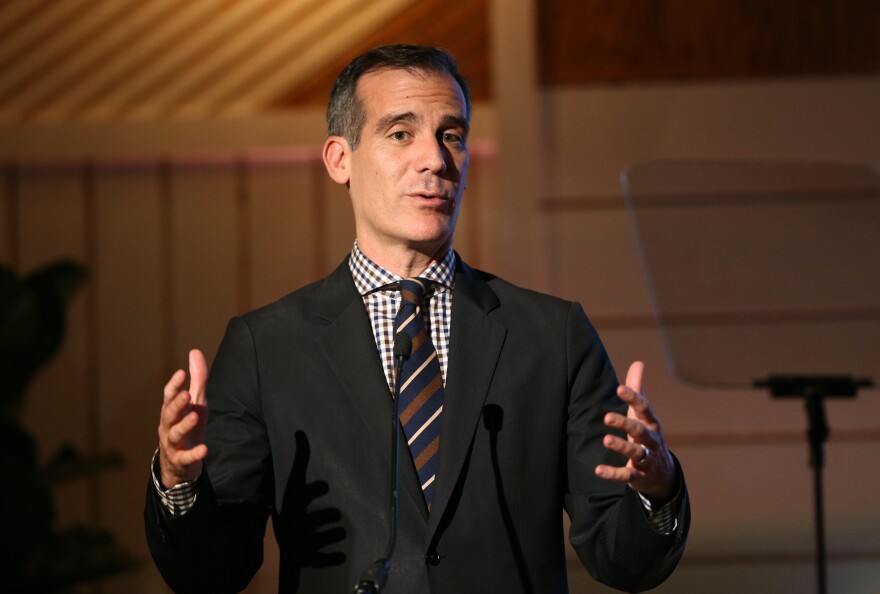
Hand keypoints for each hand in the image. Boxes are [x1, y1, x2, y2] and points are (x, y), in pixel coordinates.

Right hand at [158, 349, 208, 488]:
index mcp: (171, 410)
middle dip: (177, 404)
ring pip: (174, 434)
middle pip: (169, 414)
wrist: (181, 462)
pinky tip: (205, 449)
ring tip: (194, 416)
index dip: (174, 385)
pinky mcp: (181, 460)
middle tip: (186, 394)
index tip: (181, 373)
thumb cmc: (188, 425)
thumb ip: (197, 378)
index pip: (169, 396)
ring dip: (183, 425)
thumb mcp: (196, 401)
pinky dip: (195, 453)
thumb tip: (195, 351)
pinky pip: (186, 457)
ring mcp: (173, 443)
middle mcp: (168, 425)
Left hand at [594, 361, 675, 502]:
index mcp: (651, 422)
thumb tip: (638, 362)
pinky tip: (598, 470)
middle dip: (625, 423)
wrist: (662, 473)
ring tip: (605, 440)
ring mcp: (646, 459)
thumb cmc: (646, 434)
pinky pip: (626, 475)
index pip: (644, 408)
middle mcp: (650, 440)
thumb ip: (638, 389)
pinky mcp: (639, 476)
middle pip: (640, 430)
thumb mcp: (643, 414)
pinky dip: (613, 473)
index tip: (619, 388)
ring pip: (635, 452)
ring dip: (621, 446)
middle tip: (607, 416)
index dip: (633, 398)